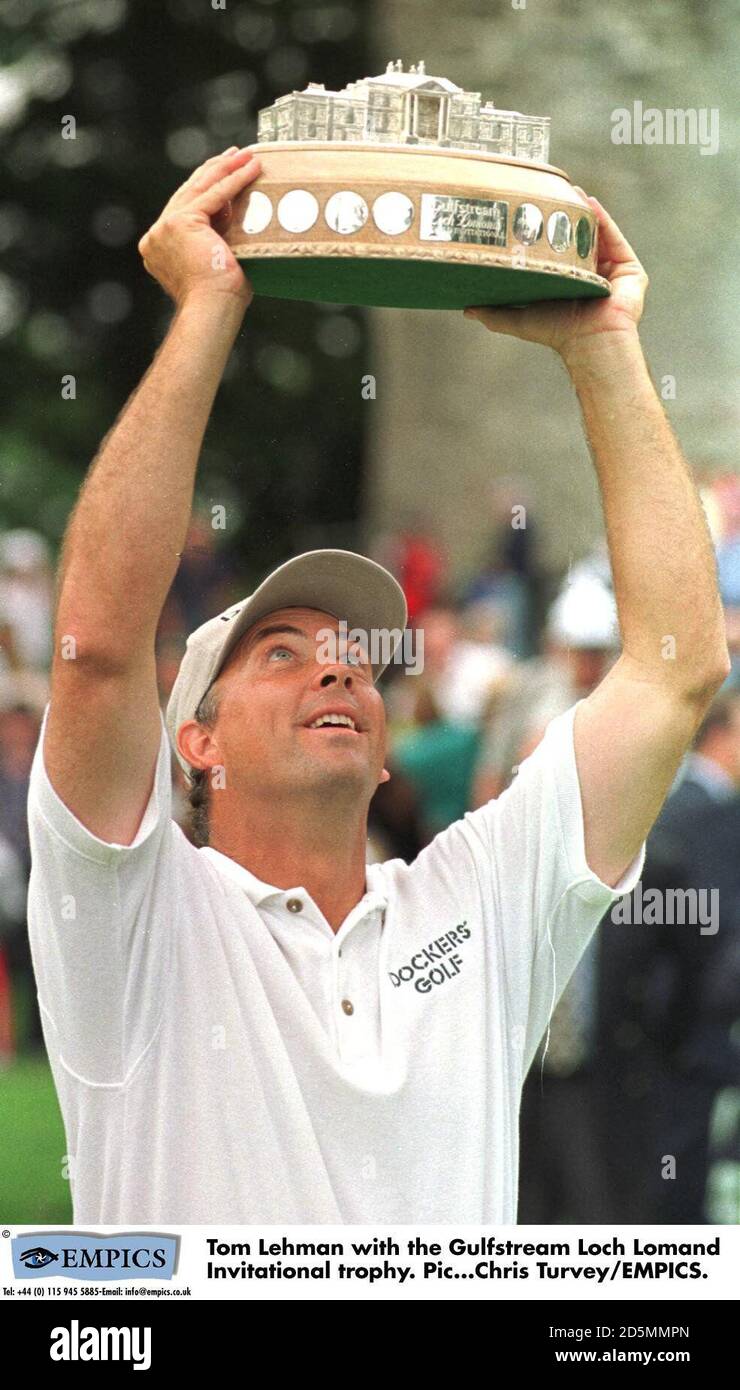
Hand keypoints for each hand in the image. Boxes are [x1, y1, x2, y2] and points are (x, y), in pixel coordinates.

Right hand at [138, 148, 261, 306]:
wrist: (211, 310)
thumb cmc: (220, 300)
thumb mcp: (217, 263)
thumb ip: (219, 243)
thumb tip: (241, 228)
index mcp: (161, 247)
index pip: (186, 208)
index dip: (208, 188)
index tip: (227, 173)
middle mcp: (157, 234)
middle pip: (190, 192)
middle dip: (215, 171)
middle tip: (235, 154)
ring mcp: (165, 227)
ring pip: (200, 188)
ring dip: (226, 168)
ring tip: (247, 155)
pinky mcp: (179, 222)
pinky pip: (214, 195)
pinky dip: (235, 179)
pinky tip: (251, 167)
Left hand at [463, 193, 648, 364]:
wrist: (589, 342)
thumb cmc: (558, 334)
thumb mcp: (519, 321)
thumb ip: (494, 313)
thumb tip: (466, 308)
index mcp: (569, 285)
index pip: (557, 254)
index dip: (546, 234)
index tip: (531, 214)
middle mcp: (590, 276)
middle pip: (578, 240)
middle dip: (566, 218)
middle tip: (550, 195)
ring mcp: (610, 271)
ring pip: (597, 234)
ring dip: (584, 212)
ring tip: (569, 191)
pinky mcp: (628, 269)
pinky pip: (615, 238)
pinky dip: (603, 219)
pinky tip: (589, 203)